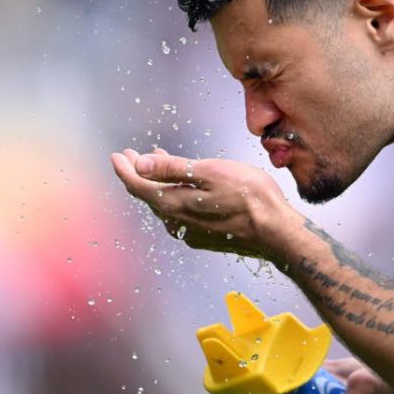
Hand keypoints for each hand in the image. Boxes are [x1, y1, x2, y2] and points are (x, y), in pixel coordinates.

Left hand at [110, 148, 291, 261]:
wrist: (276, 232)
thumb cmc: (249, 197)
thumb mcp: (208, 172)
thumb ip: (172, 168)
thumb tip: (140, 164)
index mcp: (173, 204)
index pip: (138, 185)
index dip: (125, 168)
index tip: (117, 155)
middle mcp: (177, 222)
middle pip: (149, 196)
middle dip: (140, 174)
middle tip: (132, 157)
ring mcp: (191, 232)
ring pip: (165, 206)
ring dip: (158, 186)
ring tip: (158, 168)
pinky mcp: (206, 237)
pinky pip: (180, 215)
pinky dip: (175, 198)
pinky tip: (185, 191)